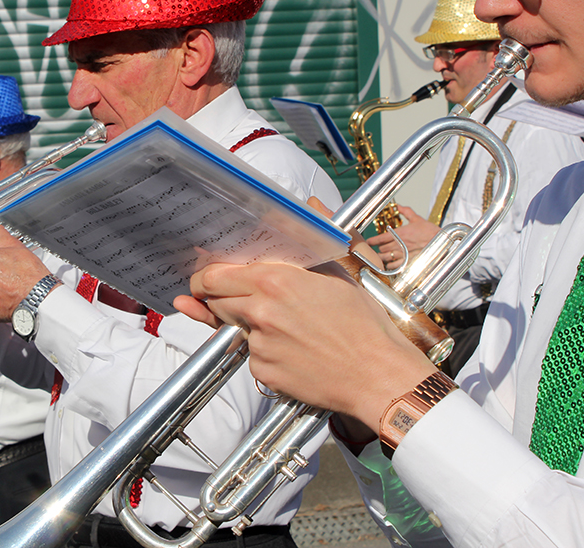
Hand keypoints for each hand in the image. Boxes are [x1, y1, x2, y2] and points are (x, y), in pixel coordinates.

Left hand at [174, 260, 435, 430]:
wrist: (377, 375)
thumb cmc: (363, 325)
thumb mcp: (339, 273)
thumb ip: (311, 243)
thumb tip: (312, 208)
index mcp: (275, 281)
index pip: (215, 275)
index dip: (206, 277)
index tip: (206, 279)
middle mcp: (260, 311)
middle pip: (215, 301)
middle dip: (215, 299)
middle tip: (228, 299)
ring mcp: (260, 344)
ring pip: (232, 329)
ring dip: (244, 325)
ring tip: (282, 326)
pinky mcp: (264, 371)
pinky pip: (251, 357)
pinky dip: (263, 353)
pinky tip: (292, 351)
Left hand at [365, 206, 437, 267]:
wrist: (441, 242)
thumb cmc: (430, 231)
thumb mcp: (417, 219)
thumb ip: (406, 212)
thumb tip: (398, 206)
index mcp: (400, 233)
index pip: (380, 238)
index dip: (372, 241)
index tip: (368, 242)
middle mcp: (399, 244)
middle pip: (382, 249)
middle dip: (378, 249)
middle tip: (376, 249)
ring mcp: (403, 254)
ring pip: (386, 258)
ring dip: (382, 258)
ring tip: (380, 258)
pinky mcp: (408, 262)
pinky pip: (395, 266)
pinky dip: (390, 266)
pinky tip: (390, 265)